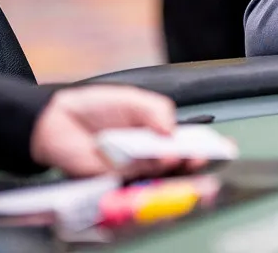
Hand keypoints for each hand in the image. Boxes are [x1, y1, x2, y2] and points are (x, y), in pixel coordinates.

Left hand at [30, 86, 201, 178]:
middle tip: (197, 157)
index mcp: (156, 134)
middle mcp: (146, 154)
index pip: (184, 143)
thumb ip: (157, 110)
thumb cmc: (95, 106)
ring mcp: (130, 168)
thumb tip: (172, 131)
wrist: (58, 117)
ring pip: (156, 172)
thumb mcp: (133, 99)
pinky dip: (142, 170)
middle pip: (175, 163)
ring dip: (166, 165)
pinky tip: (149, 160)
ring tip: (173, 154)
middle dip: (190, 161)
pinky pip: (131, 178)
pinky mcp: (111, 179)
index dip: (202, 145)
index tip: (220, 146)